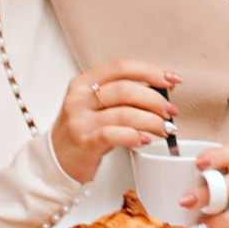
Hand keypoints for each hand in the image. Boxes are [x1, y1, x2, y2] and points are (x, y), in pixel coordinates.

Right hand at [53, 64, 182, 184]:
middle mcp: (79, 98)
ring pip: (124, 113)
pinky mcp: (85, 142)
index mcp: (83, 82)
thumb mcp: (96, 105)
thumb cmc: (83, 130)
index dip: (150, 71)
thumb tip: (161, 89)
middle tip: (171, 111)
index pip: (121, 67)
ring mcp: (80, 121)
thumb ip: (122, 95)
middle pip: (124, 89)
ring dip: (151, 121)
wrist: (57, 160)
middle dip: (155, 99)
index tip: (172, 80)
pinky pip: (115, 135)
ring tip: (164, 129)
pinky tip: (144, 140)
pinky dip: (134, 136)